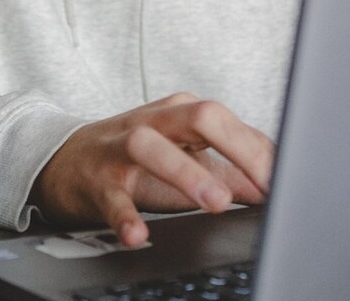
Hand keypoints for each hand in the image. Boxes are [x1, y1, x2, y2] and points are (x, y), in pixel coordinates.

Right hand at [31, 93, 273, 246]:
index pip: (229, 121)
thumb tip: (273, 186)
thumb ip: (230, 169)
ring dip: (186, 172)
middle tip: (263, 184)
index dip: (260, 151)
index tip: (287, 180)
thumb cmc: (133, 159)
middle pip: (199, 116)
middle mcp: (154, 123)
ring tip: (216, 201)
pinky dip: (125, 217)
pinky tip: (138, 235)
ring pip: (151, 147)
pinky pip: (112, 197)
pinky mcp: (97, 179)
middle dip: (235, 147)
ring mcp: (121, 148)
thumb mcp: (185, 157)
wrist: (62, 161)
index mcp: (181, 114)